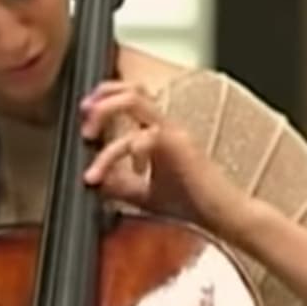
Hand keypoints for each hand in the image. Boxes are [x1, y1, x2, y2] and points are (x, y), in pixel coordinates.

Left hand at [80, 81, 249, 238]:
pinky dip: (125, 151)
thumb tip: (95, 182)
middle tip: (84, 118)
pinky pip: (144, 136)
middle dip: (101, 98)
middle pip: (130, 89)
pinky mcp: (180, 146)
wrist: (223, 216)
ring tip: (89, 136)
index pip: (131, 97)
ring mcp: (174, 133)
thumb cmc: (192, 203)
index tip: (85, 113)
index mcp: (159, 132)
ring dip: (105, 112)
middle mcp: (166, 126)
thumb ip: (120, 185)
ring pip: (135, 101)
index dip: (104, 97)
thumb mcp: (144, 194)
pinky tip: (130, 171)